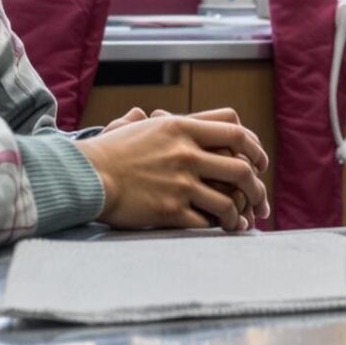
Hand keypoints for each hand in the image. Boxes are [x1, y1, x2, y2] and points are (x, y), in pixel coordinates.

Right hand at [80, 112, 272, 230]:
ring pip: (229, 200)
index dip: (256, 146)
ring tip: (242, 222)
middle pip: (241, 167)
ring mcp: (179, 182)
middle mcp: (186, 152)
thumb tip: (144, 113)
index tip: (260, 161)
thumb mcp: (133, 127)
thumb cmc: (106, 153)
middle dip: (258, 187)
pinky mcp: (170, 210)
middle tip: (260, 199)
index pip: (235, 129)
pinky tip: (222, 231)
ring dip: (240, 214)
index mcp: (181, 127)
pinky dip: (219, 228)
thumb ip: (149, 121)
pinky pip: (207, 221)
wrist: (84, 176)